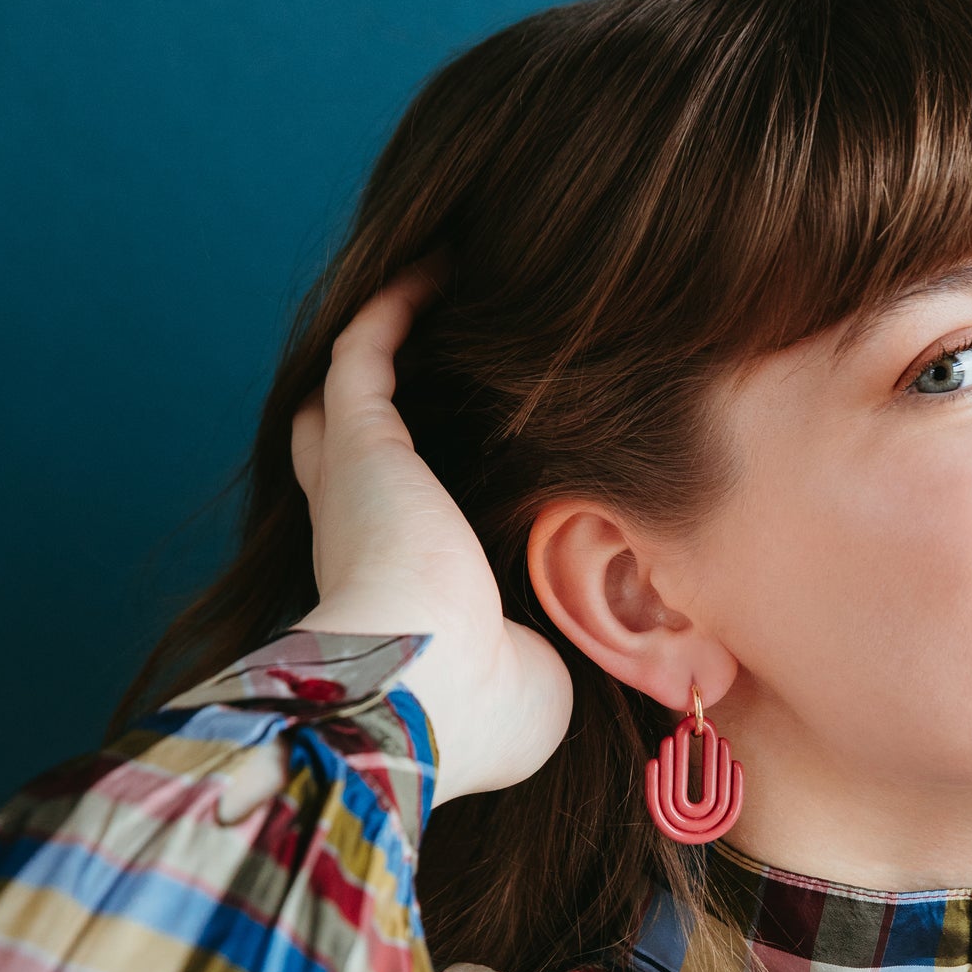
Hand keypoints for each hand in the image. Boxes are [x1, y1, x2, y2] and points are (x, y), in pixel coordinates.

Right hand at [290, 267, 573, 803]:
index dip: (413, 485)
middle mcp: (358, 530)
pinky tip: (433, 262)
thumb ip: (564, 649)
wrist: (420, 693)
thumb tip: (624, 644)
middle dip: (380, 399)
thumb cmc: (480, 709)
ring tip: (439, 279)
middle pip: (346, 443)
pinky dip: (392, 305)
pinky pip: (364, 350)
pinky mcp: (361, 441)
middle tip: (435, 348)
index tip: (473, 447)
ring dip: (390, 333)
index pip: (386, 526)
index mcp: (395, 594)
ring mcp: (353, 480)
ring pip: (352, 386)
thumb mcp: (542, 686)